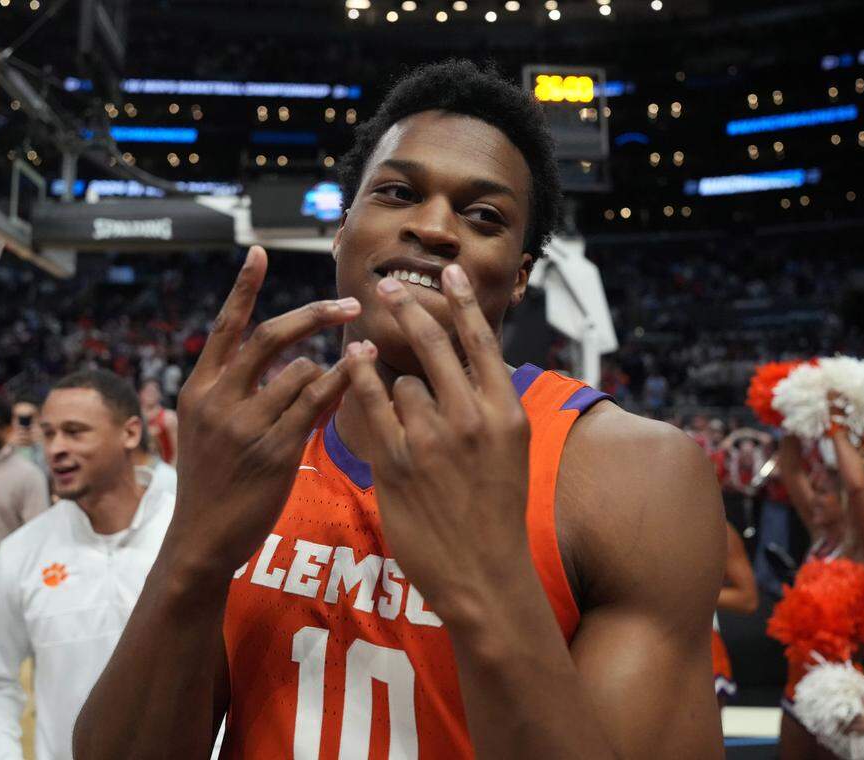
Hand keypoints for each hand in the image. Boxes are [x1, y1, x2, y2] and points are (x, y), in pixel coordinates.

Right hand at [168, 247, 359, 572]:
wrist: (202, 539)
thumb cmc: (212, 481)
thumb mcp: (204, 428)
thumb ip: (231, 390)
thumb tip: (279, 359)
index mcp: (199, 389)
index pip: (224, 326)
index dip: (243, 288)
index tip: (259, 252)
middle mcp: (218, 401)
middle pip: (271, 337)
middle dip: (314, 315)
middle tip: (350, 304)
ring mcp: (245, 426)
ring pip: (300, 371)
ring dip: (330, 368)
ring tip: (349, 374)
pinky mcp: (273, 451)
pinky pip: (315, 405)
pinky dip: (339, 386)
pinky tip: (358, 374)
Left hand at [345, 264, 531, 617]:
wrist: (483, 575)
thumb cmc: (498, 514)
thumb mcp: (511, 453)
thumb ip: (490, 407)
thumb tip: (469, 365)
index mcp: (506, 414)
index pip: (483, 341)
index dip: (462, 301)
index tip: (449, 271)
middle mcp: (472, 419)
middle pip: (435, 345)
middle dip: (410, 309)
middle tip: (390, 286)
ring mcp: (432, 440)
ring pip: (401, 381)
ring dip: (397, 389)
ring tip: (409, 424)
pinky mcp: (396, 462)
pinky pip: (371, 404)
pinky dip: (361, 380)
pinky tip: (352, 361)